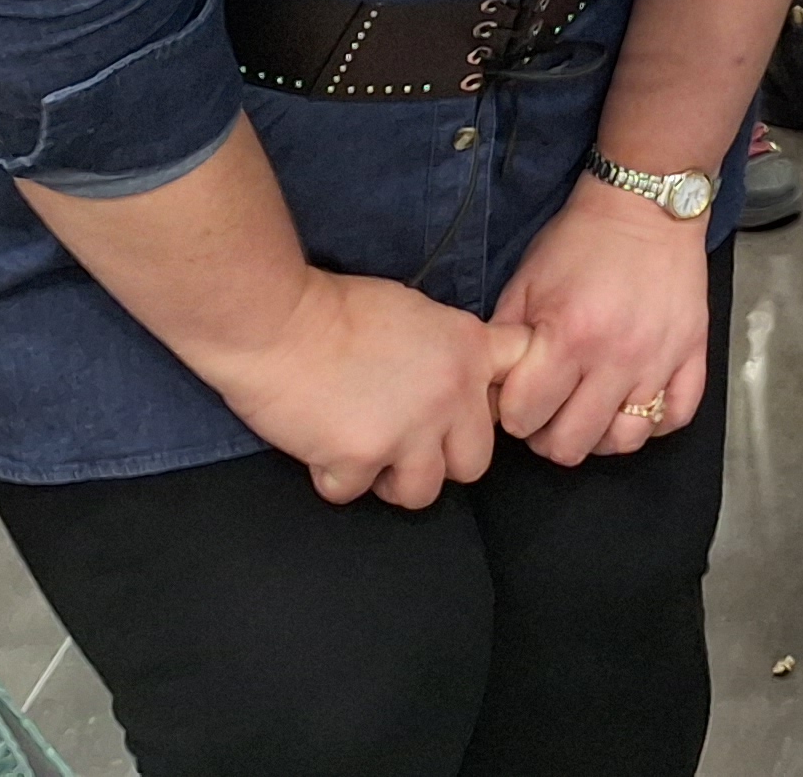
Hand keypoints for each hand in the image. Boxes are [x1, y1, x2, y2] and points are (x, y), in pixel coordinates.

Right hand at [203, 269, 517, 508]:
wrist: (278, 321)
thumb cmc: (337, 308)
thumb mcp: (417, 313)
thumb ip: (448, 352)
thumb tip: (458, 382)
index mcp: (469, 349)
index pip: (524, 385)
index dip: (497, 407)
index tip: (469, 411)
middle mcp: (452, 393)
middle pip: (476, 462)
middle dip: (440, 458)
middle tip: (402, 440)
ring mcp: (410, 430)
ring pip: (424, 492)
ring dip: (392, 479)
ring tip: (363, 450)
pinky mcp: (362, 459)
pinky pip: (355, 493)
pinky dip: (336, 478)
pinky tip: (321, 446)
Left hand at [488, 176, 714, 466]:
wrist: (646, 207)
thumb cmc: (579, 243)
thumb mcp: (525, 283)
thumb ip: (505, 341)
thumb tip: (491, 392)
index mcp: (569, 336)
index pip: (525, 418)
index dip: (512, 413)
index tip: (518, 397)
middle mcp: (617, 357)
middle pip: (572, 444)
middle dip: (548, 434)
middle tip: (549, 411)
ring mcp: (660, 359)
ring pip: (625, 441)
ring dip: (600, 435)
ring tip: (590, 412)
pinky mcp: (693, 354)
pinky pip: (677, 417)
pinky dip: (654, 422)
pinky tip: (634, 404)